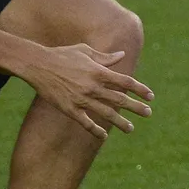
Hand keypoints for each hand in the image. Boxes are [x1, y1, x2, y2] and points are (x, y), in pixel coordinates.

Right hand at [21, 46, 153, 139]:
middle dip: (136, 107)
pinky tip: (103, 137)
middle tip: (148, 113)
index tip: (151, 96)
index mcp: (98, 71)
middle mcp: (93, 86)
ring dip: (120, 122)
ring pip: (105, 113)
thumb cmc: (62, 54)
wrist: (38, 65)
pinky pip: (85, 123)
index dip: (140, 89)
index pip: (125, 82)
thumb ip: (105, 57)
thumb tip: (122, 55)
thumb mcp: (85, 51)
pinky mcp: (69, 109)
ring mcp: (81, 99)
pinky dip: (95, 130)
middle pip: (119, 99)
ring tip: (131, 129)